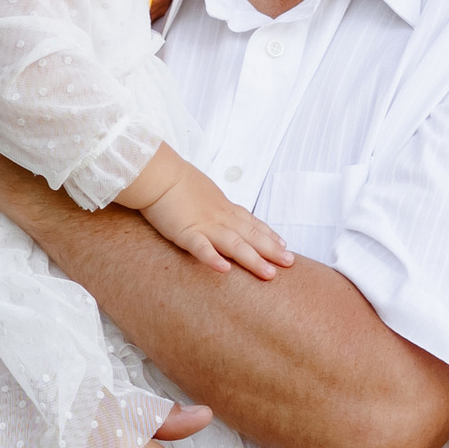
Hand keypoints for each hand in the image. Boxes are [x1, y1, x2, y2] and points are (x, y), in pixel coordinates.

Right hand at [142, 170, 292, 279]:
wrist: (158, 173)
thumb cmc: (176, 180)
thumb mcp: (203, 191)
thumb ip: (214, 204)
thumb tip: (218, 209)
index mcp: (223, 207)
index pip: (252, 222)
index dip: (269, 235)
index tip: (284, 245)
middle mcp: (220, 217)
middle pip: (251, 235)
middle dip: (271, 250)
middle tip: (290, 263)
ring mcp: (204, 226)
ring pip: (234, 244)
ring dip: (253, 259)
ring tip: (269, 274)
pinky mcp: (185, 233)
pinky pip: (201, 248)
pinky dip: (213, 259)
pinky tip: (225, 270)